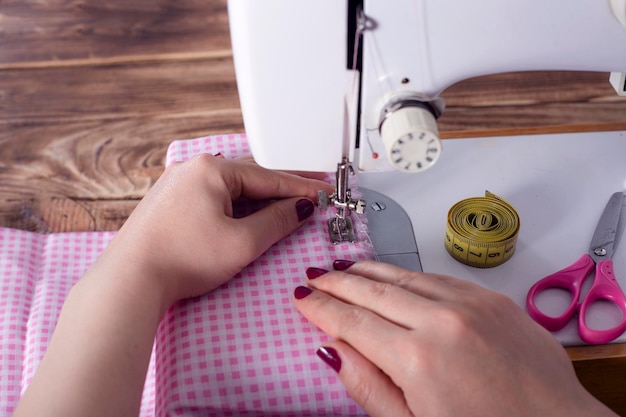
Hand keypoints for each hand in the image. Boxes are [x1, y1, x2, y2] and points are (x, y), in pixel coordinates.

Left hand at [13, 154, 333, 416]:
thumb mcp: (243, 242)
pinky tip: (247, 214)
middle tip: (310, 190)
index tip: (322, 190)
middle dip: (281, 187)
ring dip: (258, 197)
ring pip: (230, 188)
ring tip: (285, 203)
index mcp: (212, 169)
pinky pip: (212, 197)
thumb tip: (300, 208)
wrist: (130, 280)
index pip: (268, 177)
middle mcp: (192, 168)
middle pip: (250, 177)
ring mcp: (177, 183)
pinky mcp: (169, 202)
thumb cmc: (183, 259)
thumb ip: (278, 221)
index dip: (300, 187)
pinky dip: (235, 205)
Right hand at [293, 260, 617, 416]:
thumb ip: (369, 387)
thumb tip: (335, 351)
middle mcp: (443, 320)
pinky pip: (437, 277)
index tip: (304, 299)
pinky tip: (394, 274)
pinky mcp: (492, 298)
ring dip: (369, 270)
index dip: (322, 308)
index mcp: (417, 358)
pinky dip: (408, 273)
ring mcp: (471, 304)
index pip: (352, 321)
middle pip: (373, 289)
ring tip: (346, 267)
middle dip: (338, 281)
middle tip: (316, 276)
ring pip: (404, 275)